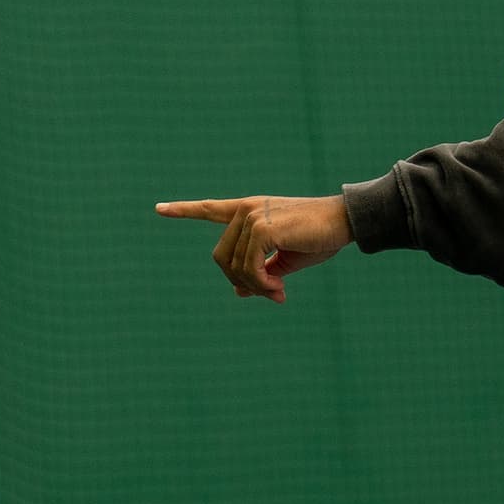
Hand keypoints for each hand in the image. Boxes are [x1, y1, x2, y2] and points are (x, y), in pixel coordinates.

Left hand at [155, 195, 351, 302]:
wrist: (343, 222)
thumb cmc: (318, 238)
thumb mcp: (285, 260)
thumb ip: (260, 271)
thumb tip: (238, 291)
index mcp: (250, 211)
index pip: (211, 209)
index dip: (184, 210)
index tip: (160, 209)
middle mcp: (246, 210)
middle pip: (221, 257)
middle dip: (242, 281)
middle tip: (271, 293)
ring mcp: (252, 217)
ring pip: (235, 266)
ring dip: (257, 287)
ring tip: (279, 291)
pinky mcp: (262, 228)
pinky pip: (249, 268)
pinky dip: (261, 284)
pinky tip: (279, 287)